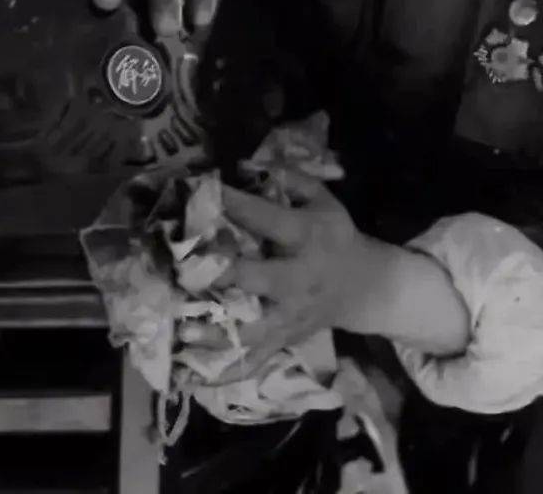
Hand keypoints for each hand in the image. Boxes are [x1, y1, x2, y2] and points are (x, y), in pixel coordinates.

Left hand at [175, 172, 368, 384]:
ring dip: (215, 331)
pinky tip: (190, 376)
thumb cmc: (334, 234)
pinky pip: (253, 361)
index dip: (235, 205)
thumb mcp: (323, 199)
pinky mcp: (283, 340)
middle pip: (258, 278)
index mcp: (307, 237)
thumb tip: (248, 165)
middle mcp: (298, 279)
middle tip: (182, 266)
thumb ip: (291, 179)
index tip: (201, 193)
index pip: (268, 219)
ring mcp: (290, 316)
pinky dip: (224, 371)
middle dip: (221, 274)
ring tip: (178, 330)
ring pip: (251, 329)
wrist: (364, 286)